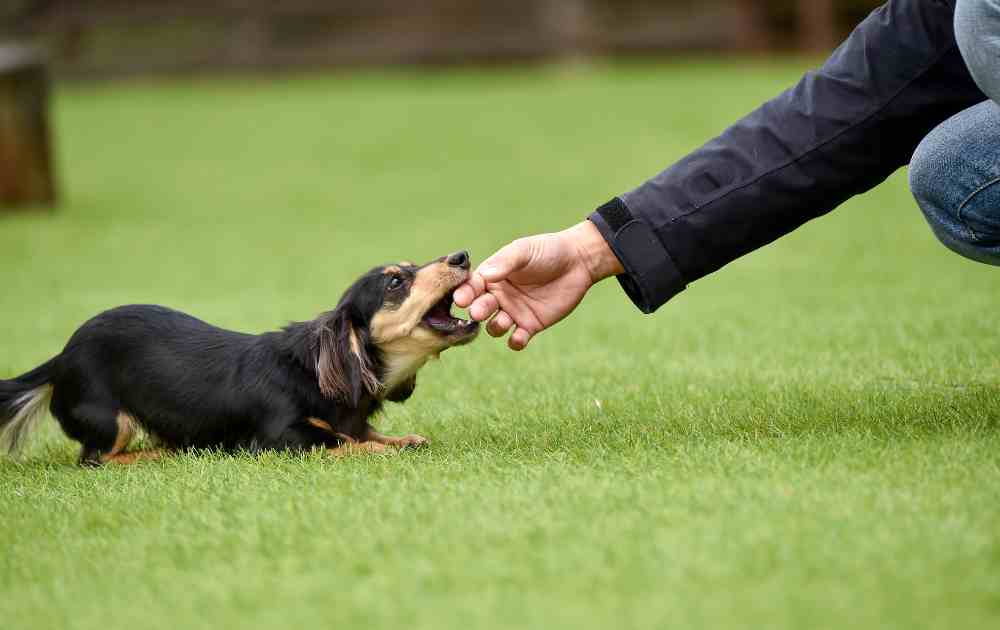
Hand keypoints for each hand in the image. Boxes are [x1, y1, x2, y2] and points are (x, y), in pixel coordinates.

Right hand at [454, 221, 622, 349]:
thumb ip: (506, 262)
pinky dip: (515, 342)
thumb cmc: (548, 251)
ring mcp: (515, 312)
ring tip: (504, 321)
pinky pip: (517, 339)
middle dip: (478, 311)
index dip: (465, 293)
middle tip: (478, 312)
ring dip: (496, 327)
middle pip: (481, 308)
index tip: (461, 299)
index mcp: (492, 276)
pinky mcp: (531, 325)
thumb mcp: (524, 251)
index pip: (472, 286)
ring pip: (496, 327)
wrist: (578, 262)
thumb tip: (485, 275)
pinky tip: (519, 337)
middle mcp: (500, 296)